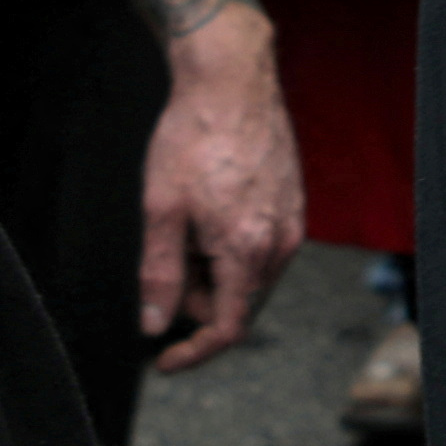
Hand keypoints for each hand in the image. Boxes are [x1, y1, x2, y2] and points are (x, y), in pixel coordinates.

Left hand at [139, 8, 306, 366]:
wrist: (233, 84)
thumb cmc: (193, 140)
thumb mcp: (161, 210)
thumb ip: (159, 274)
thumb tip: (153, 323)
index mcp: (247, 249)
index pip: (227, 326)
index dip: (193, 352)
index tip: (164, 360)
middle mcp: (279, 242)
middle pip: (236, 302)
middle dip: (197, 296)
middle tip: (165, 254)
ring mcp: (291, 223)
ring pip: (248, 276)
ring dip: (213, 269)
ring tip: (188, 222)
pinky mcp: (292, 205)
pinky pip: (261, 248)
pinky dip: (230, 247)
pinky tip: (209, 209)